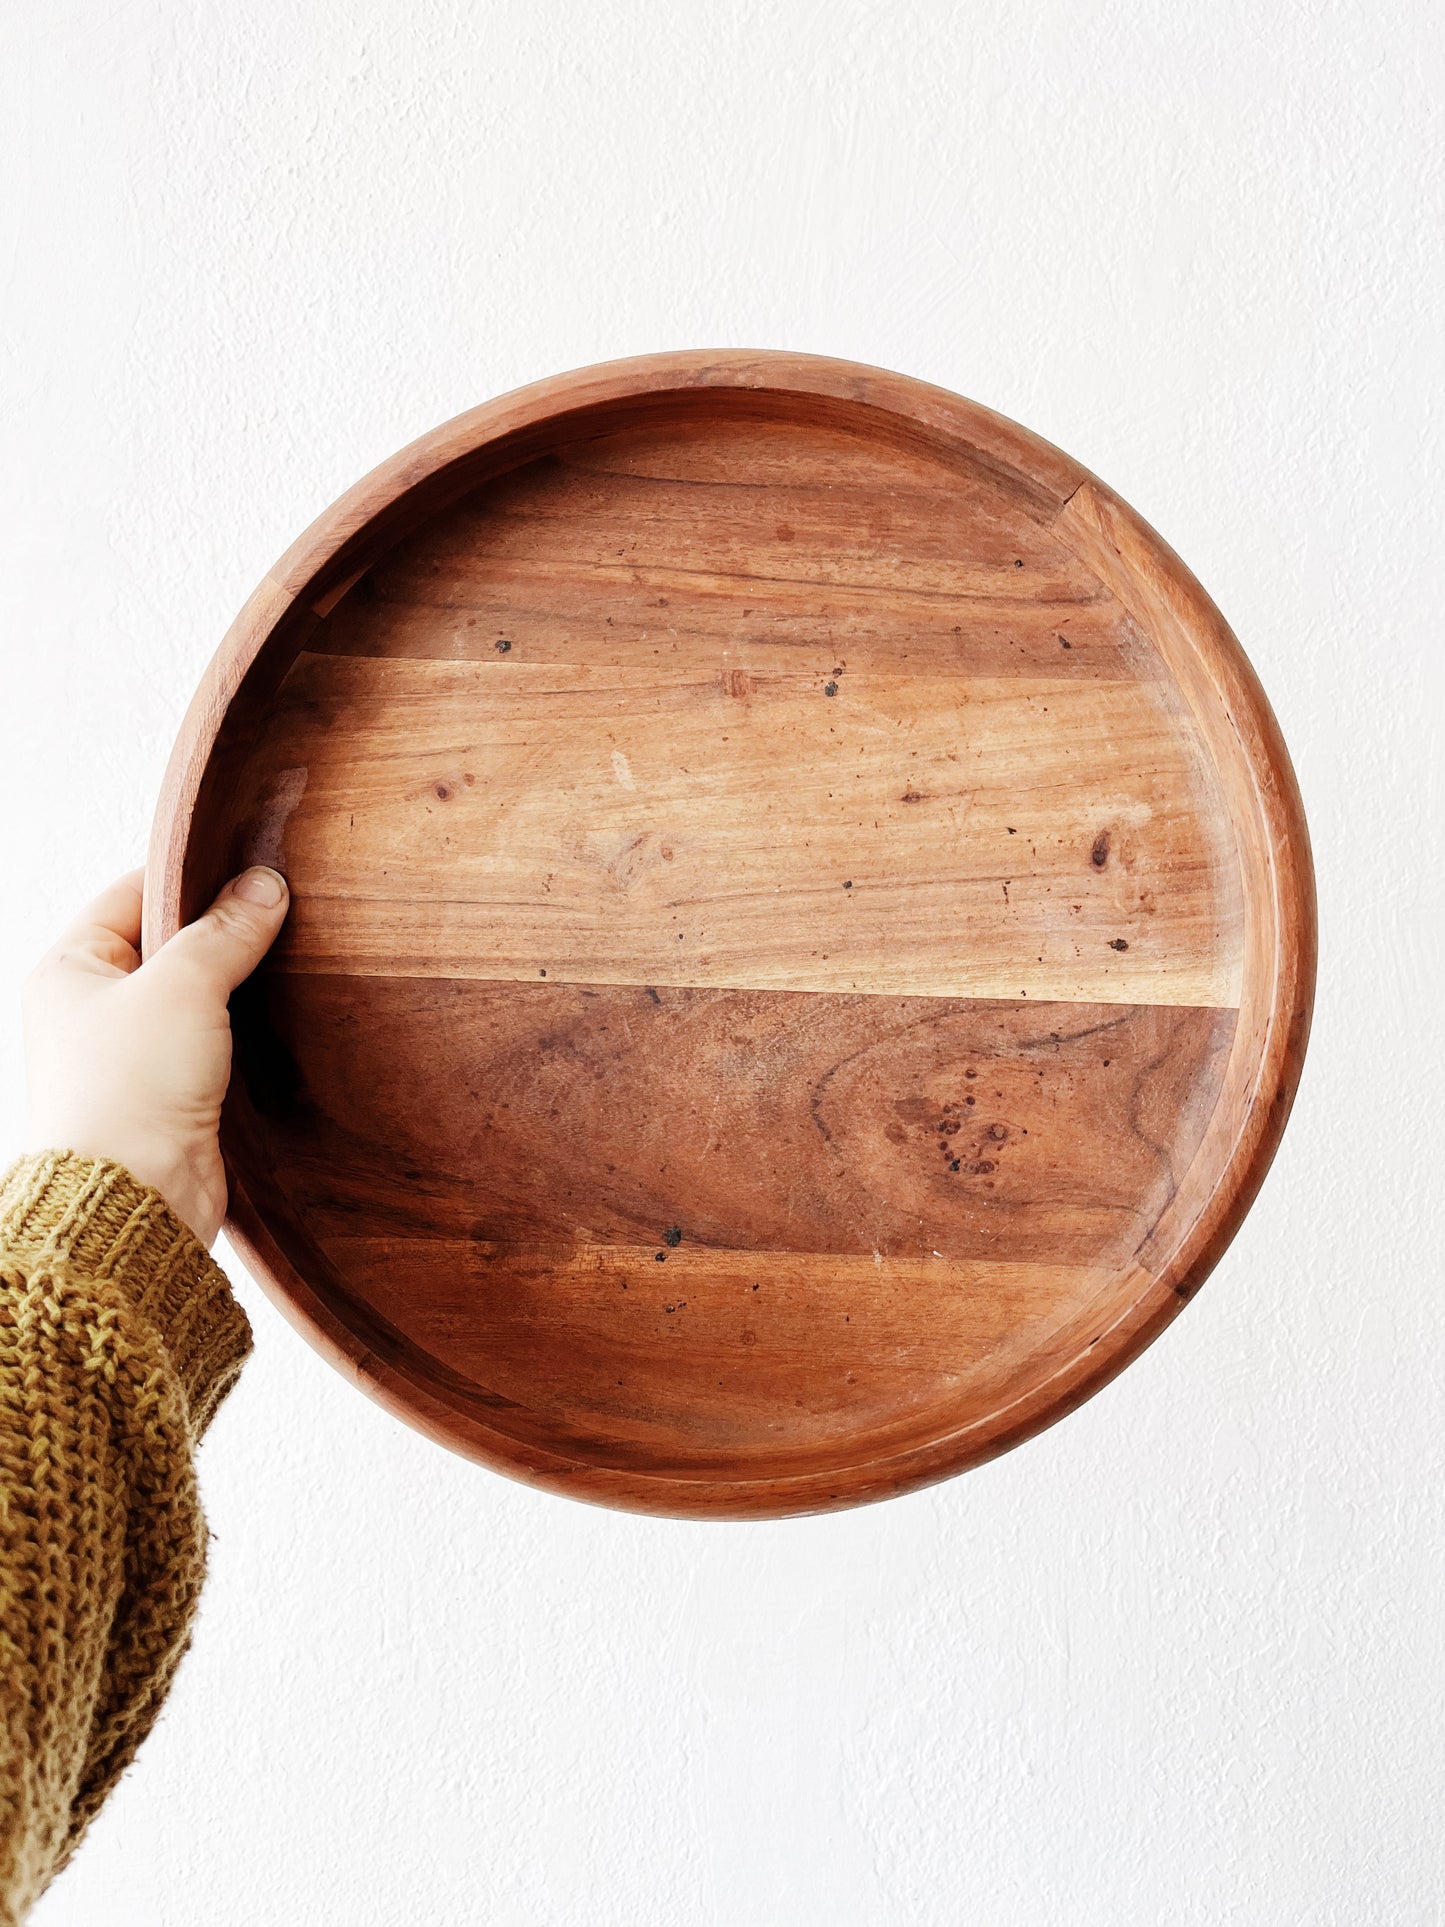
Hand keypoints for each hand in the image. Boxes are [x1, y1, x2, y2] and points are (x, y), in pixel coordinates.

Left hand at [23, 866, 289, 1245]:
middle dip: (221, 934)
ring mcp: (129, 1056)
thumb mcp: (182, 988)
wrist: (137, 1202)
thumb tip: (264, 888)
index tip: (249, 870)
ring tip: (285, 964)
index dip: (190, 879)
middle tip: (277, 915)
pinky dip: (240, 1033)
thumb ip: (226, 933)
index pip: (130, 895)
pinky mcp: (167, 1097)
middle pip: (166, 946)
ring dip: (234, 987)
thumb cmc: (127, 1095)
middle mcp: (90, 1011)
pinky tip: (276, 1022)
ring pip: (192, 998)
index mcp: (68, 970)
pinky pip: (209, 1046)